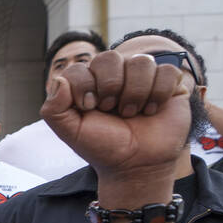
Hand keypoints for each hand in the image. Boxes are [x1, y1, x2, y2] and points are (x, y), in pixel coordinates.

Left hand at [42, 51, 189, 177]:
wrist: (136, 164)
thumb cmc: (103, 146)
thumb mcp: (71, 132)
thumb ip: (54, 108)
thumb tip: (59, 80)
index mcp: (88, 82)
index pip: (79, 67)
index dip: (84, 86)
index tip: (90, 108)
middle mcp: (114, 75)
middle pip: (110, 57)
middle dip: (111, 87)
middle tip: (112, 109)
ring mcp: (142, 77)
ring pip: (141, 62)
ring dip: (136, 93)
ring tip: (132, 112)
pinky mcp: (169, 83)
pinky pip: (168, 71)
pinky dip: (159, 93)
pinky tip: (151, 110)